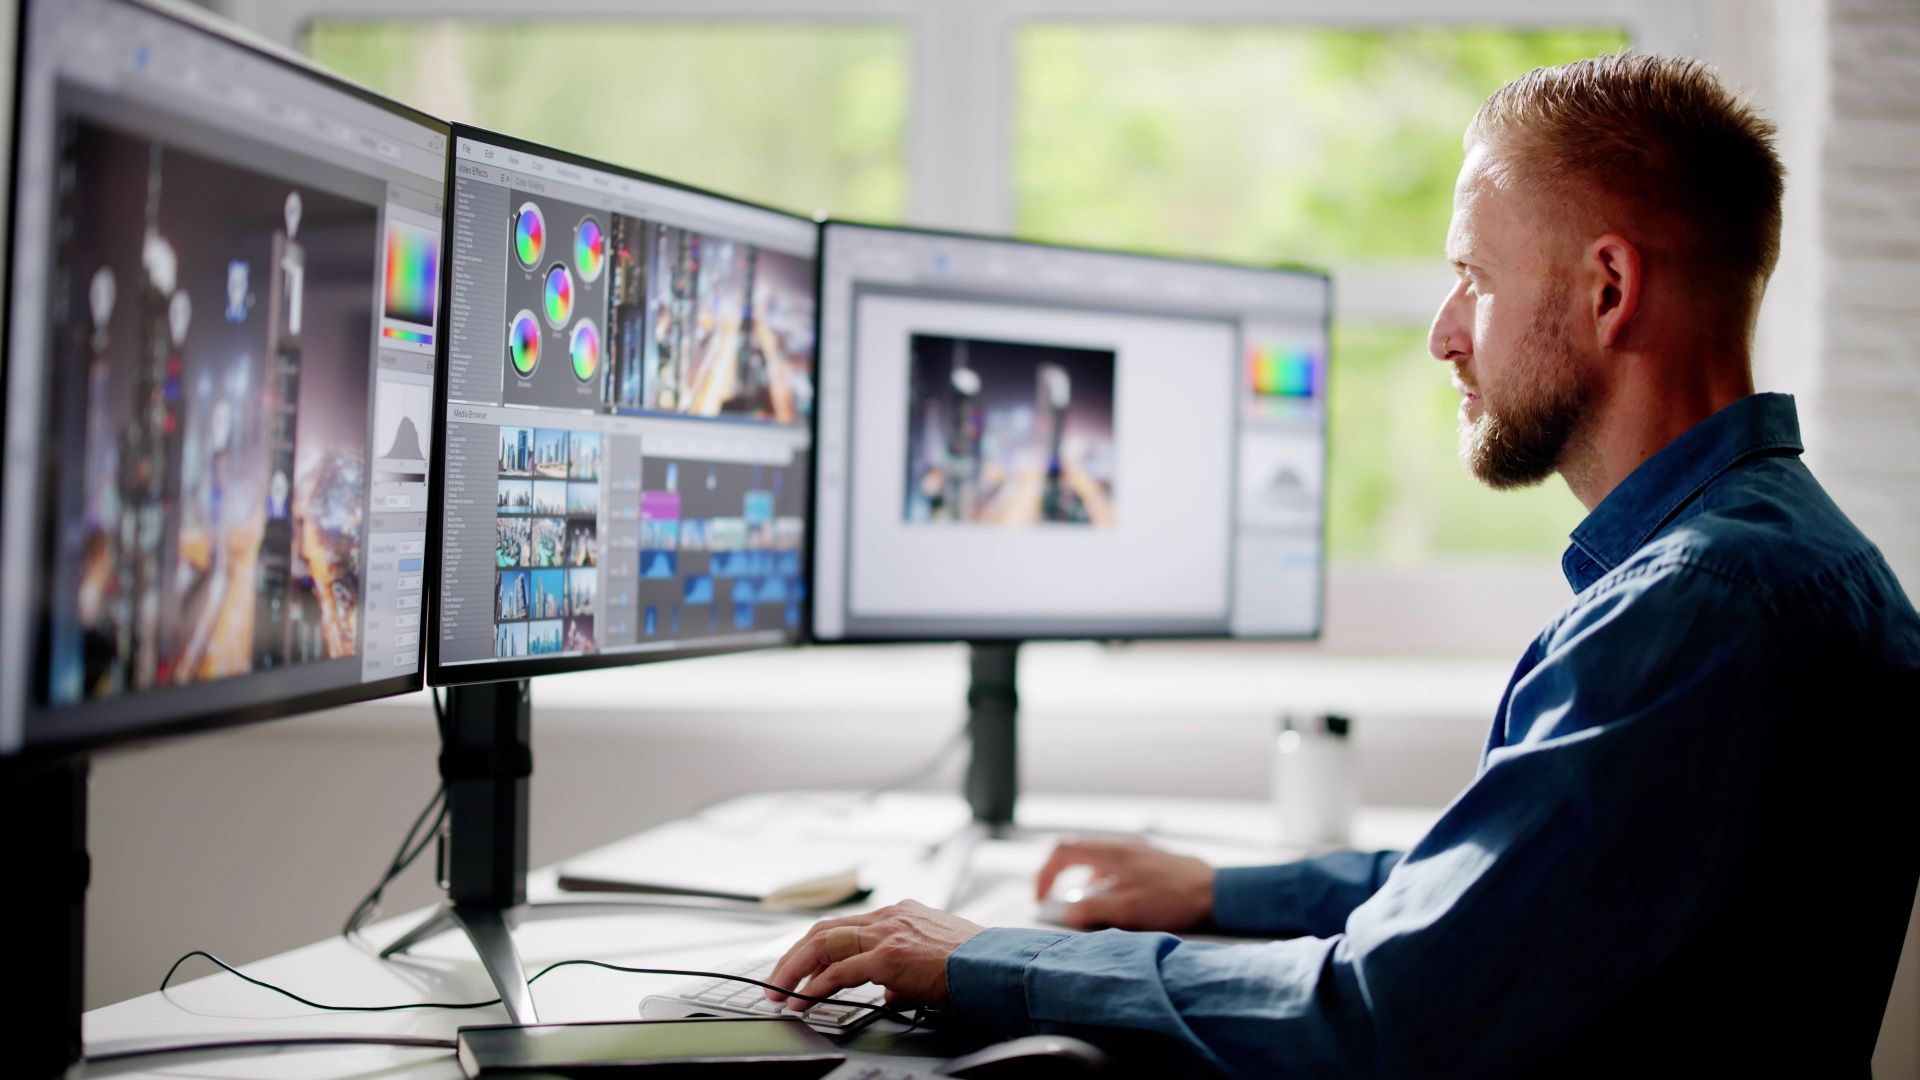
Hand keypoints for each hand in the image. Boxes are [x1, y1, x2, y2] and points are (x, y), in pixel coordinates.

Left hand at [764, 899, 983, 1008]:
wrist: (998, 965)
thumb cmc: (976, 966)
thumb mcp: (933, 962)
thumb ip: (903, 974)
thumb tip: (887, 992)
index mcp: (900, 913)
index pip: (845, 927)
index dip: (815, 947)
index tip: (799, 967)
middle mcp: (890, 916)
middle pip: (825, 930)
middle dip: (793, 956)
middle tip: (776, 981)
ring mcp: (888, 933)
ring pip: (824, 944)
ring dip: (795, 970)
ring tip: (780, 992)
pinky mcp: (890, 957)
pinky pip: (839, 971)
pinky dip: (815, 986)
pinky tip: (804, 1001)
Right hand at [1034, 837, 1215, 931]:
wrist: (1217, 893)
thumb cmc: (1174, 899)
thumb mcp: (1126, 910)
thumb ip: (1090, 908)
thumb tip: (1062, 910)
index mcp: (1112, 852)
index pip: (1063, 851)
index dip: (1045, 873)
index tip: (1041, 897)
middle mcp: (1122, 846)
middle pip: (1077, 851)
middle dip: (1062, 877)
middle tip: (1057, 901)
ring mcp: (1137, 851)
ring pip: (1097, 861)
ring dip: (1085, 883)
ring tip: (1092, 908)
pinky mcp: (1150, 861)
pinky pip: (1116, 867)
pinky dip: (1105, 883)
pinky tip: (1119, 903)